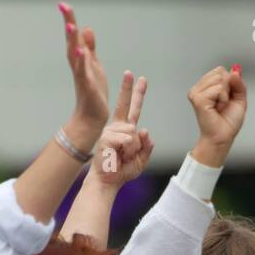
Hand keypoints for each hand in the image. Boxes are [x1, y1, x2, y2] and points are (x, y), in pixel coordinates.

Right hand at [58, 2, 108, 150]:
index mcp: (81, 59)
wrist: (92, 117)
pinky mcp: (87, 86)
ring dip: (73, 40)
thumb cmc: (94, 92)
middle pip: (72, 41)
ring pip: (75, 54)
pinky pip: (83, 72)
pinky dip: (81, 61)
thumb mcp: (95, 65)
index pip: (75, 36)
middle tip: (64, 6)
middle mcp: (78, 64)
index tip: (64, 4)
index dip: (70, 20)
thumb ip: (90, 47)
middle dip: (68, 23)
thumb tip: (86, 27)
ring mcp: (81, 75)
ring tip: (71, 24)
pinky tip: (81, 51)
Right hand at [92, 71, 152, 189]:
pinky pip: (128, 140)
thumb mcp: (141, 159)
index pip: (132, 109)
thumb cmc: (122, 171)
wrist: (107, 181)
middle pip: (126, 105)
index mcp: (125, 130)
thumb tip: (145, 130)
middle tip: (129, 72)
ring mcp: (111, 131)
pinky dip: (128, 151)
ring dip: (133, 149)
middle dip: (129, 89)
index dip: (136, 94)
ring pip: (134, 133)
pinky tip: (118, 156)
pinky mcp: (107, 138)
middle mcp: (117, 127)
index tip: (139, 78)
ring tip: (123, 156)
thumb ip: (147, 146)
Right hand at [188, 65, 246, 167]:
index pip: (220, 70)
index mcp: (206, 85)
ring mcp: (196, 92)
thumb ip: (238, 82)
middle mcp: (199, 87)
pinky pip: (218, 89)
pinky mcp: (198, 99)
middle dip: (228, 88)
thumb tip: (235, 70)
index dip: (229, 83)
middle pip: (219, 72)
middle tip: (223, 103)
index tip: (227, 98)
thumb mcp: (239, 98)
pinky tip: (218, 107)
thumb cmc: (228, 121)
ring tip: (220, 106)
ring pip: (219, 79)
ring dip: (225, 94)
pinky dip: (223, 98)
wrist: (223, 136)